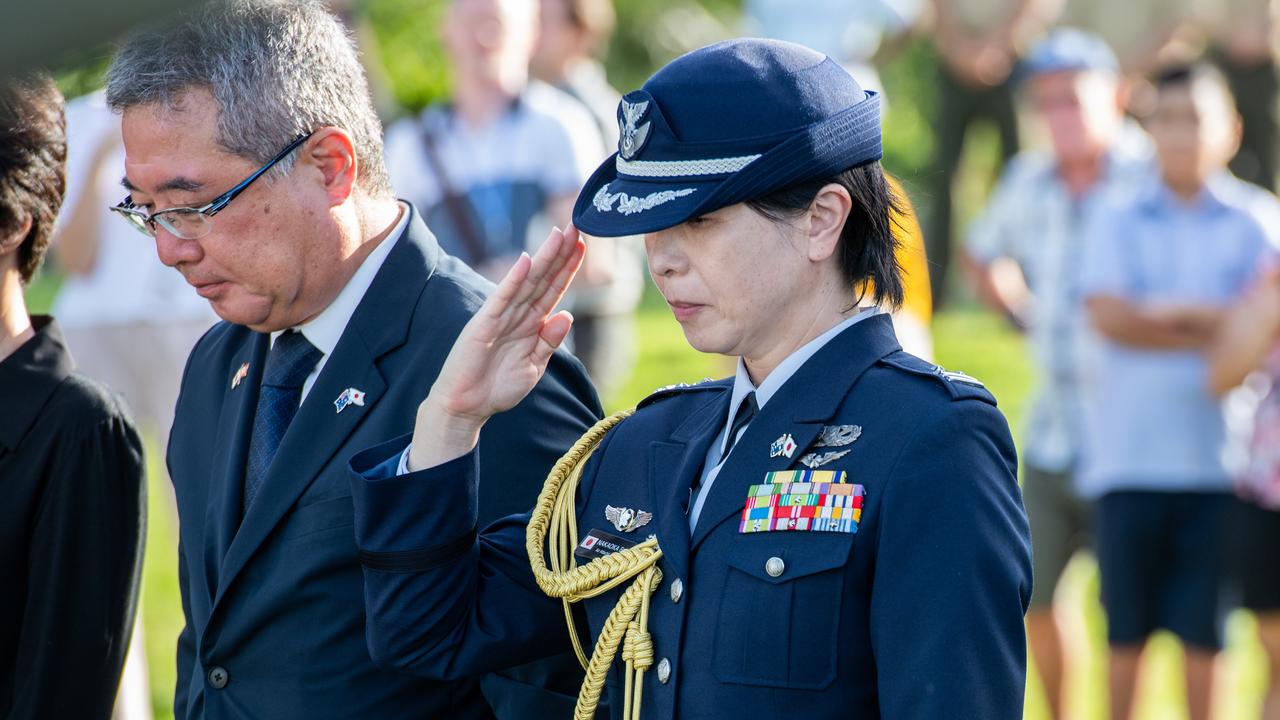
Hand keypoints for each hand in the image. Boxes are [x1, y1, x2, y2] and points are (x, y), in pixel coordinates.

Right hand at [408, 226, 585, 469]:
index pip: (554, 289)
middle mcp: (518, 314)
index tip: (584, 245)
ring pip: (527, 282)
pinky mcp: (484, 324)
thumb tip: (568, 315)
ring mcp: (500, 316)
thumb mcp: (533, 366)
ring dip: (544, 258)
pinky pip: (502, 298)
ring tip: (560, 234)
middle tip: (578, 225)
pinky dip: (513, 279)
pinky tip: (526, 260)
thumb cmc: (497, 387)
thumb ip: (549, 341)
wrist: (466, 406)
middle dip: (561, 253)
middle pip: (543, 278)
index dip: (568, 268)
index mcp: (531, 324)